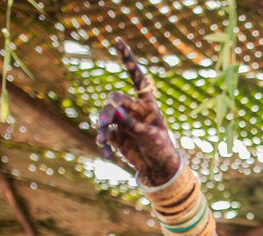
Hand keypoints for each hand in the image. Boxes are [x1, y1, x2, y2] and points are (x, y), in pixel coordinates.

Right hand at [96, 39, 179, 185]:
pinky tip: (106, 152)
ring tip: (103, 141)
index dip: (128, 59)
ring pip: (106, 117)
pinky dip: (104, 142)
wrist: (158, 168)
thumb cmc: (161, 149)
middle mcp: (133, 109)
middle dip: (107, 112)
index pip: (136, 77)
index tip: (118, 41)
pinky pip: (105, 134)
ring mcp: (123, 121)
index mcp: (147, 103)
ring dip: (102, 128)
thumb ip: (131, 124)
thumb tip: (114, 112)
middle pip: (113, 101)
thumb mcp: (149, 136)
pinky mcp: (116, 134)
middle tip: (104, 123)